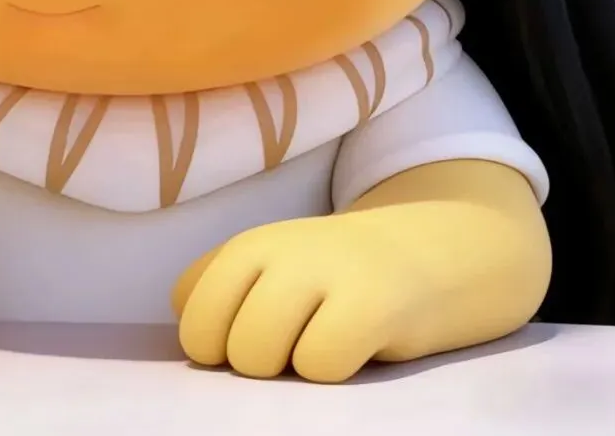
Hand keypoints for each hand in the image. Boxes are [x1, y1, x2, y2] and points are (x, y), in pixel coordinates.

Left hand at [171, 212, 439, 382]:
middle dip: (251, 359)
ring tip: (323, 340)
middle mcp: (278, 249)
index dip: (216, 343)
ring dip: (289, 367)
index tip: (255, 331)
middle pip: (216, 343)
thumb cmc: (339, 273)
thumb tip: (181, 308)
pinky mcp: (372, 302)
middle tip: (295, 341)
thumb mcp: (273, 263)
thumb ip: (215, 281)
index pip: (189, 313)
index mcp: (247, 246)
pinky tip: (359, 345)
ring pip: (256, 355)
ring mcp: (324, 271)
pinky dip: (335, 368)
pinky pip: (319, 364)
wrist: (433, 250)